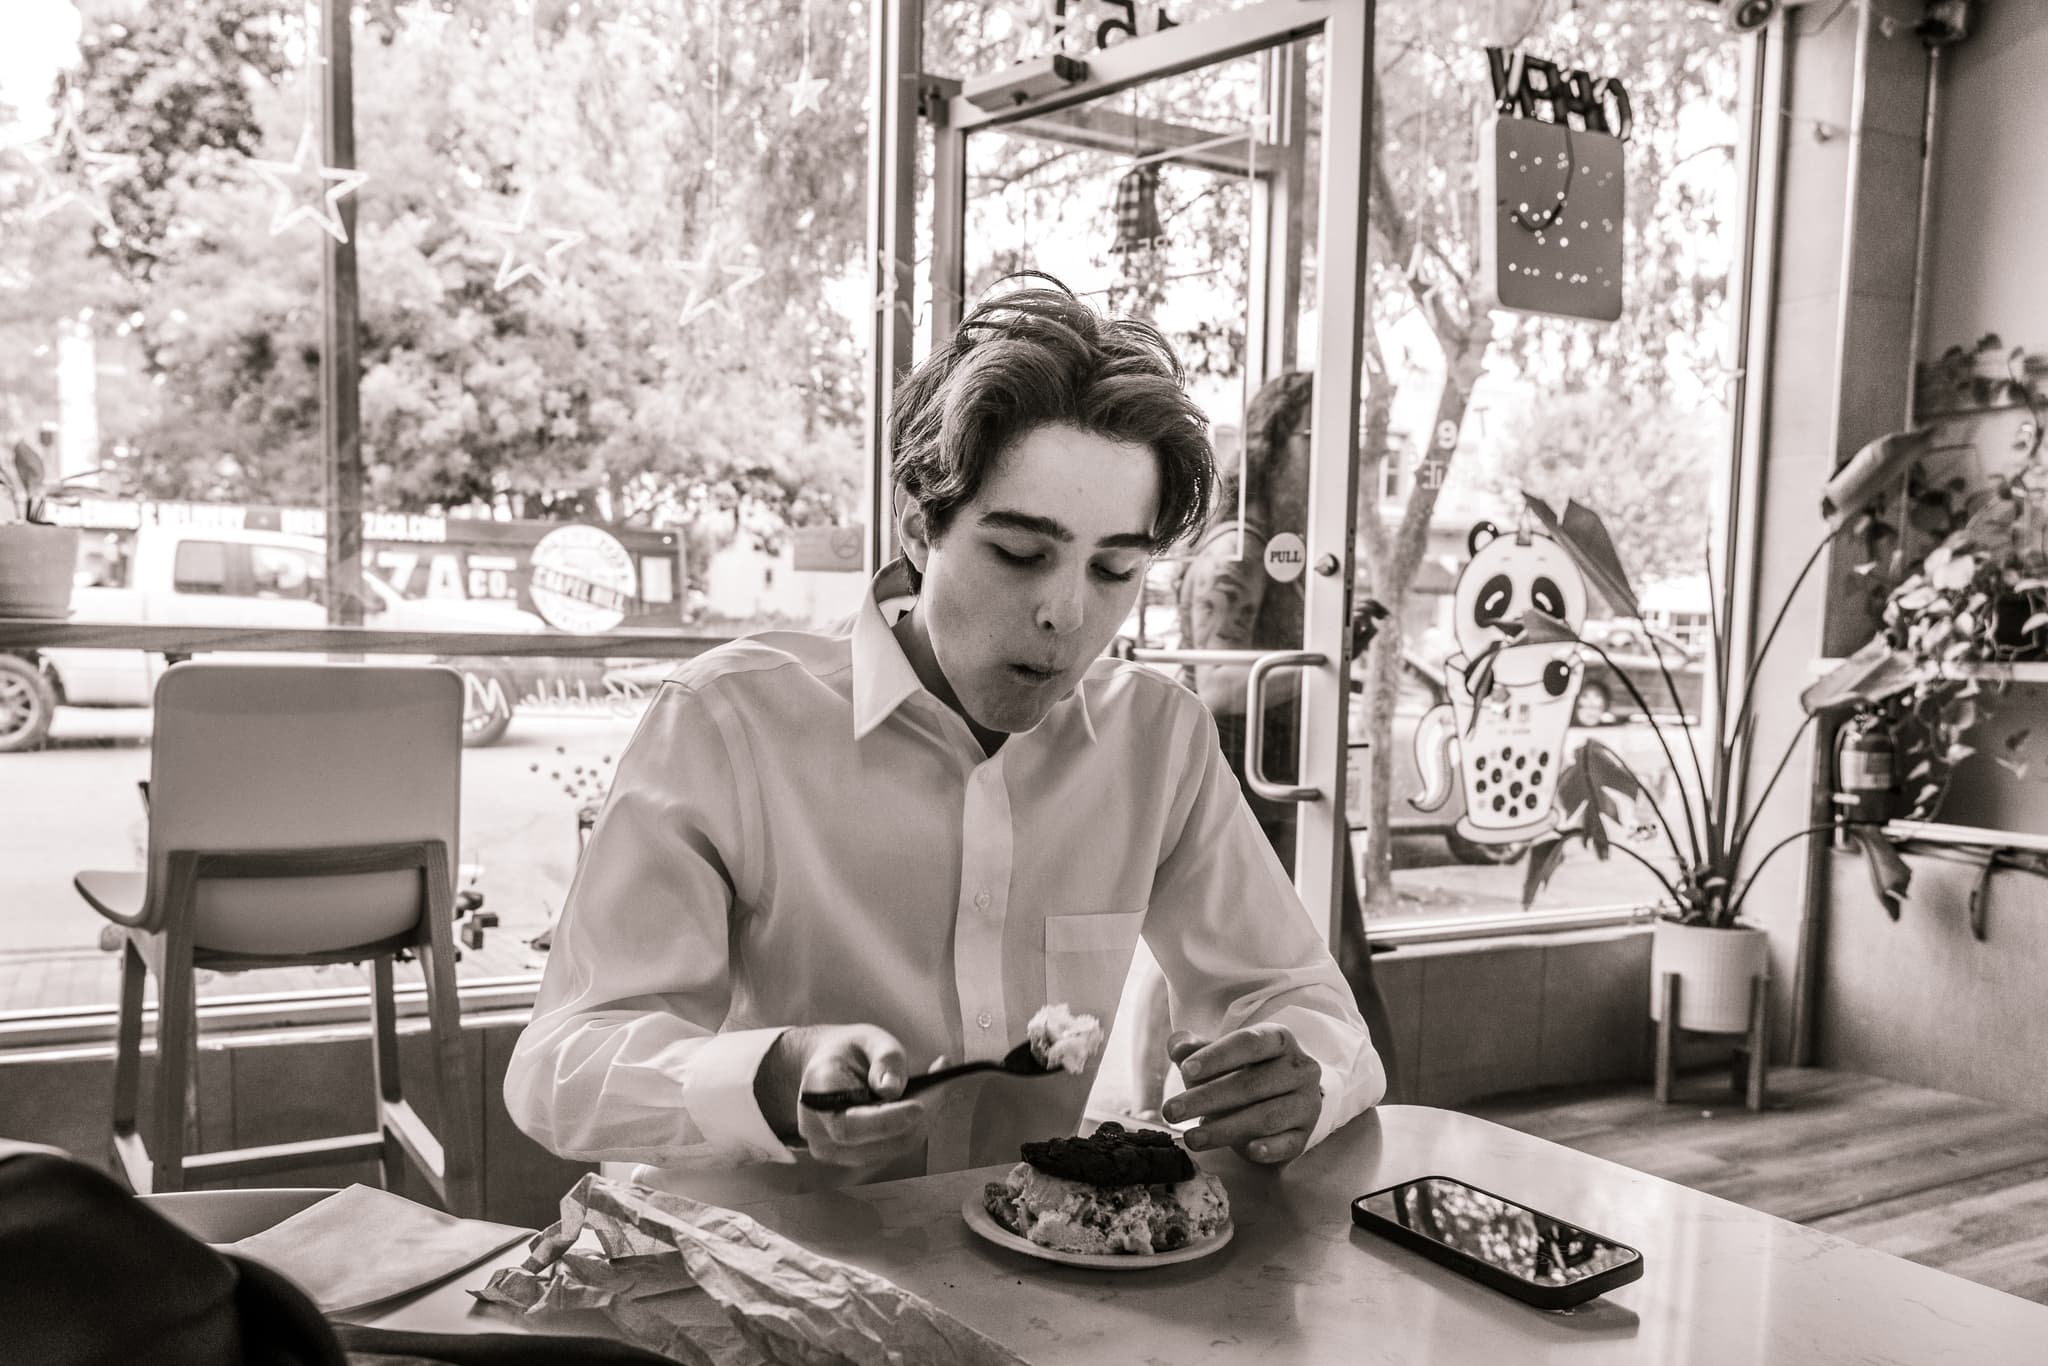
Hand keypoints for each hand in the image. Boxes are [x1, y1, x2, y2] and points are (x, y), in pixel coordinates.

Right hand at [754, 1024, 931, 1167]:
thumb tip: (892, 1090)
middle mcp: (821, 1135)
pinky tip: (925, 1102)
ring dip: (922, 1121)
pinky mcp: (856, 1157)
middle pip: (879, 1142)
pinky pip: (894, 1147)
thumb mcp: (868, 1038)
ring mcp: (837, 1152)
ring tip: (938, 1087)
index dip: (887, 1121)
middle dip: (920, 1115)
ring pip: (893, 1147)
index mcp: (818, 1100)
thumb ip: (884, 1058)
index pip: (851, 1126)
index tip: (920, 1106)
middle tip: (944, 1081)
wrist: (824, 1068)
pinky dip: (915, 1126)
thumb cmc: (847, 1051)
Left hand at [1160, 1024, 1321, 1164]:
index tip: (1185, 1070)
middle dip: (1206, 1099)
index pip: (1249, 1043)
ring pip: (1266, 1117)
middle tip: (1171, 1111)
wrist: (1282, 1099)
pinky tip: (1248, 1150)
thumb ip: (1194, 1049)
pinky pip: (1288, 1143)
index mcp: (1279, 1039)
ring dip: (1225, 1129)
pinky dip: (1269, 1148)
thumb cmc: (1243, 1072)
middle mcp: (1299, 1069)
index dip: (1216, 1056)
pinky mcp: (1304, 1135)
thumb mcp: (1219, 1056)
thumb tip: (1176, 1046)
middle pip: (1251, 1084)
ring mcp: (1306, 1103)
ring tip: (1191, 1138)